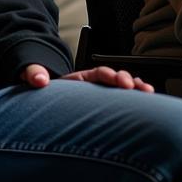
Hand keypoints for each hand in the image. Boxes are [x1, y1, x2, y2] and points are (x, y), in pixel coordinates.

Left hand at [21, 64, 152, 91]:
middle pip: (114, 78)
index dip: (110, 75)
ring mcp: (99, 96)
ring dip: (135, 89)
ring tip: (147, 92)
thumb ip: (35, 75)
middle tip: (137, 88)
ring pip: (121, 89)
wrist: (43, 99)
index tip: (120, 82)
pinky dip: (133, 101)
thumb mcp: (35, 77)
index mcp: (78, 78)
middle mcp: (92, 85)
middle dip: (128, 81)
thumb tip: (38, 79)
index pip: (97, 73)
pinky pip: (121, 103)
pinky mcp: (103, 108)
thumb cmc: (41, 90)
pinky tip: (144, 104)